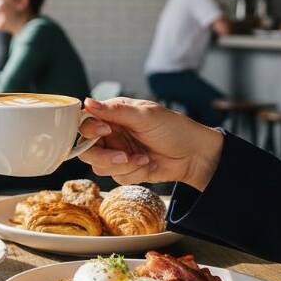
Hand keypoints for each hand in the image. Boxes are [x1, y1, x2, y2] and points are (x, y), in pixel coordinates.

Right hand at [78, 97, 223, 190]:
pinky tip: (148, 164)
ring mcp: (117, 153)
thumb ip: (115, 111)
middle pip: (86, 149)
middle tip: (123, 156)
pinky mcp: (126, 170)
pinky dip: (133, 173)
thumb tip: (87, 102)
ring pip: (99, 166)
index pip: (86, 122)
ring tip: (143, 159)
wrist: (195, 155)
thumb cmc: (174, 129)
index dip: (90, 130)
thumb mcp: (145, 116)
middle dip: (104, 156)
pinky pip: (116, 177)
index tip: (106, 131)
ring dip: (123, 166)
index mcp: (113, 116)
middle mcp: (112, 135)